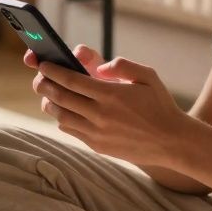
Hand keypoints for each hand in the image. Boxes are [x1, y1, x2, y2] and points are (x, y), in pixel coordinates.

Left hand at [23, 45, 189, 166]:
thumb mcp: (148, 76)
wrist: (171, 142)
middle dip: (44, 85)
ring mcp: (97, 133)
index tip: (43, 64)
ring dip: (50, 103)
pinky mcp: (97, 146)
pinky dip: (63, 118)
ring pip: (61, 116)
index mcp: (111, 94)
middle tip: (39, 78)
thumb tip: (99, 68)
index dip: (52, 71)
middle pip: (60, 97)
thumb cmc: (160, 104)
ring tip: (48, 95)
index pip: (71, 80)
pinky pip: (71, 130)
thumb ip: (123, 65)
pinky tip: (64, 111)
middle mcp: (100, 115)